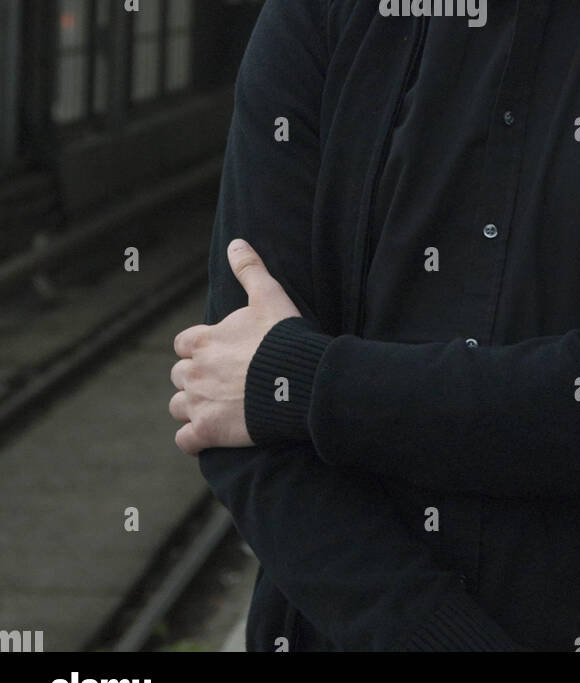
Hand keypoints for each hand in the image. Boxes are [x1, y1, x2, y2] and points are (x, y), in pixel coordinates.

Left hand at [170, 239, 301, 454]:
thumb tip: (236, 241)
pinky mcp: (207, 432)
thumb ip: (249, 269)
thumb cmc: (285, 338)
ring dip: (192, 408)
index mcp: (202, 340)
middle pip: (179, 376)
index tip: (218, 354)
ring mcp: (198, 403)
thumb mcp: (269, 296)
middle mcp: (193, 371)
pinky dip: (194, 440)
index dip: (198, 349)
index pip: (182, 344)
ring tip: (218, 407)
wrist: (298, 382)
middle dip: (194, 378)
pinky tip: (211, 435)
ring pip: (178, 407)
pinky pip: (185, 441)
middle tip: (222, 382)